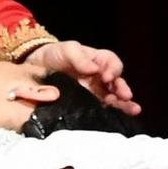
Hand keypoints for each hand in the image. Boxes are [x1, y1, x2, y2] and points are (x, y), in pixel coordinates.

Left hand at [21, 38, 140, 115]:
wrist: (34, 68)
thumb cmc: (54, 55)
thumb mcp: (66, 50)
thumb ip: (79, 57)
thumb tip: (94, 69)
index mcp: (97, 60)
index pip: (111, 62)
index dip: (113, 69)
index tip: (106, 76)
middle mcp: (99, 77)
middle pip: (116, 82)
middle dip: (123, 89)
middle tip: (126, 96)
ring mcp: (93, 92)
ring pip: (113, 98)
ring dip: (123, 104)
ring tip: (133, 110)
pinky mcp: (86, 105)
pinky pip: (101, 109)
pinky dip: (112, 113)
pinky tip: (120, 118)